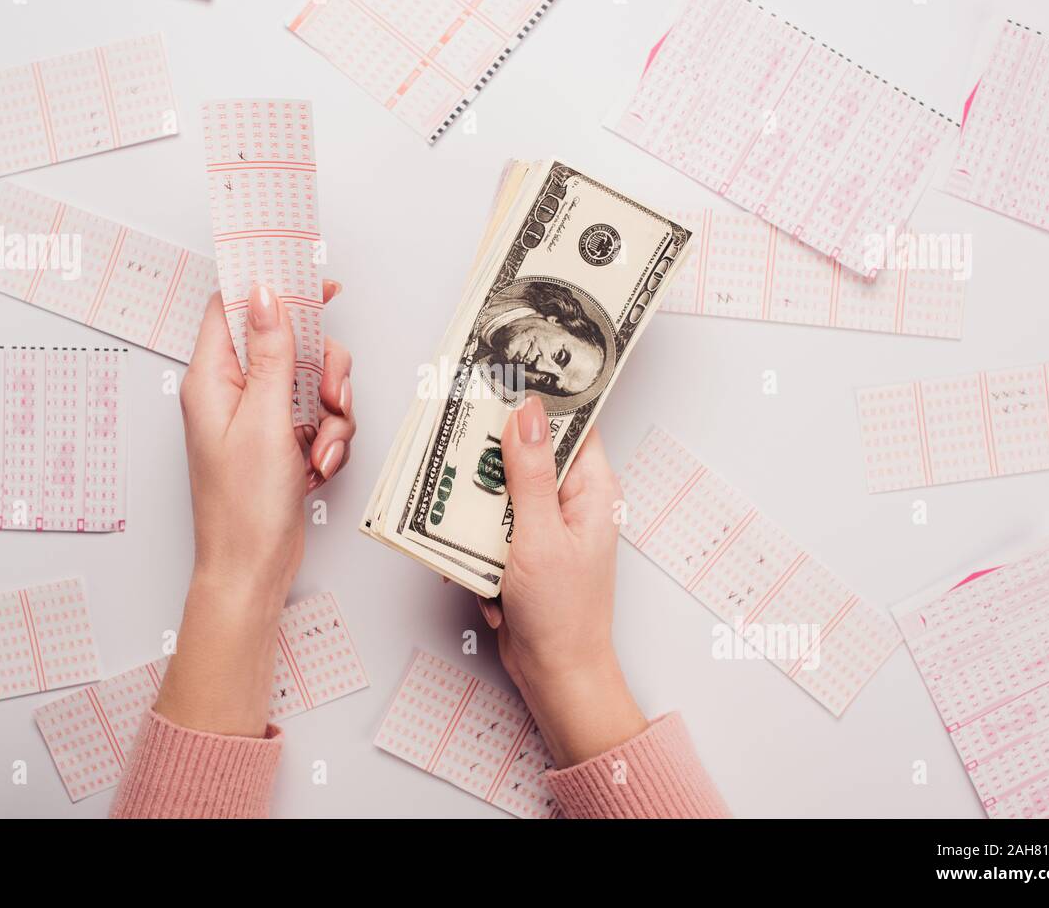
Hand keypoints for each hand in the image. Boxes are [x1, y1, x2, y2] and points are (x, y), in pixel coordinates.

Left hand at [154, 282, 355, 736]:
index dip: (273, 287)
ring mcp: (260, 418)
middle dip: (322, 369)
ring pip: (314, 382)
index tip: (314, 281)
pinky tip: (319, 466)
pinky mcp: (283, 441)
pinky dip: (331, 440)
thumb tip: (266, 294)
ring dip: (332, 414)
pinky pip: (321, 418)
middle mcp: (234, 393)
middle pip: (289, 343)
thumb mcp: (263, 421)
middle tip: (328, 396)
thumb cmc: (243, 508)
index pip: (233, 307)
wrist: (252, 570)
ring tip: (321, 449)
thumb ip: (269, 353)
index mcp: (211, 379)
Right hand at [477, 395, 647, 766]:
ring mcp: (544, 525)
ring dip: (477, 503)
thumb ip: (531, 473)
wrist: (556, 676)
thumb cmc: (562, 615)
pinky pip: (490, 523)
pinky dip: (474, 539)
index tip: (505, 371)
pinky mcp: (521, 549)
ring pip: (501, 487)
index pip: (570, 423)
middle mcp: (571, 501)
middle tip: (456, 439)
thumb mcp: (540, 536)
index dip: (539, 396)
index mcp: (592, 489)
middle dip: (490, 451)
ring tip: (458, 515)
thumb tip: (527, 411)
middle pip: (526, 450)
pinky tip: (475, 566)